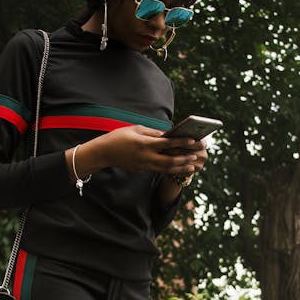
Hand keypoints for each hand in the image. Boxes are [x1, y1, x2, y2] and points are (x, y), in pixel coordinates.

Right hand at [72, 125, 207, 179]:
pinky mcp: (141, 170)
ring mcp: (144, 165)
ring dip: (180, 167)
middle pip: (170, 160)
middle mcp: (146, 156)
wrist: (103, 153)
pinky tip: (178, 168)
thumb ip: (152, 132)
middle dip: (184, 159)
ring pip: (166, 169)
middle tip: (196, 157)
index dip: (182, 142)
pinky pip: (158, 170)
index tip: (193, 140)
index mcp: (145, 144)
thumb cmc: (118, 137)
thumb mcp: (135, 129)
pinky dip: (170, 170)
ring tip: (192, 167)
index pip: (168, 143)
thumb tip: (166, 134)